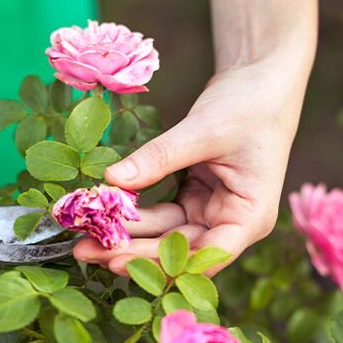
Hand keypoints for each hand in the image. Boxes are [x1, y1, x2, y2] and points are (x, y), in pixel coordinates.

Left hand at [73, 58, 307, 275]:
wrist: (259, 79)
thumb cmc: (248, 103)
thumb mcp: (203, 130)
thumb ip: (159, 157)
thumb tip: (112, 180)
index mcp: (250, 217)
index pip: (204, 255)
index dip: (160, 263)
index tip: (116, 261)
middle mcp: (231, 223)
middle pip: (178, 249)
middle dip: (131, 252)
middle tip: (85, 251)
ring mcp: (210, 213)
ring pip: (163, 235)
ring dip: (126, 236)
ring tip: (83, 239)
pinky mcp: (193, 199)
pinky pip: (159, 215)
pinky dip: (133, 215)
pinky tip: (102, 216)